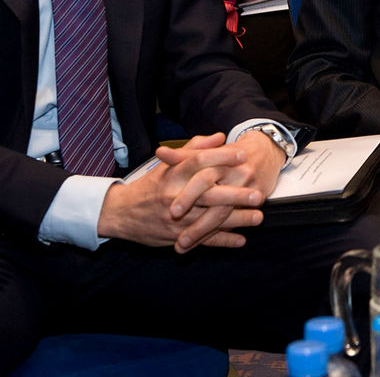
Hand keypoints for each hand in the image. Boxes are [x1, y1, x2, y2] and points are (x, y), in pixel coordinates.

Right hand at [97, 133, 273, 251]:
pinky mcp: (176, 237)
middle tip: (258, 194)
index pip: (199, 162)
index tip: (243, 155)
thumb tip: (220, 137)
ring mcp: (176, 219)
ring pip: (210, 220)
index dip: (221, 157)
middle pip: (209, 194)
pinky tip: (241, 239)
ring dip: (236, 220)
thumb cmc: (150, 186)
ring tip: (258, 217)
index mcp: (173, 175)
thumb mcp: (167, 164)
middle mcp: (174, 196)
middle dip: (236, 195)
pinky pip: (203, 241)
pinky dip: (223, 241)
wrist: (121, 213)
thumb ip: (194, 149)